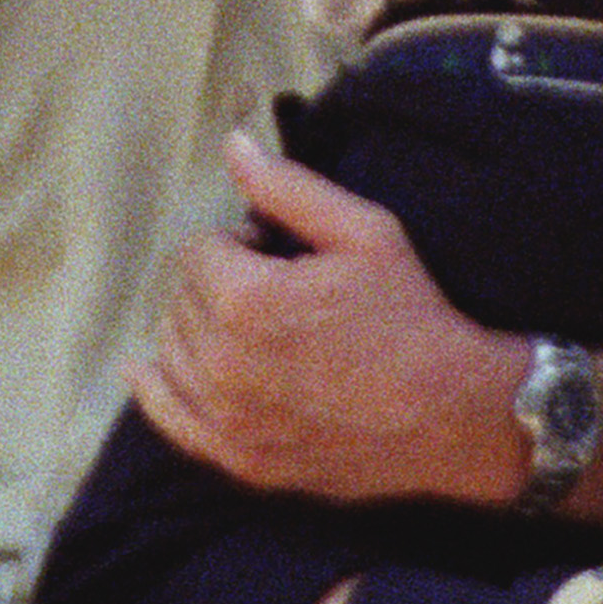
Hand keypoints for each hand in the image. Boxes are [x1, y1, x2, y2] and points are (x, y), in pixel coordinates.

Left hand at [135, 133, 520, 501]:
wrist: (455, 415)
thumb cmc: (413, 317)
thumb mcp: (365, 233)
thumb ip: (288, 188)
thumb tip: (233, 145)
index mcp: (246, 302)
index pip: (198, 251)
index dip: (238, 241)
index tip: (277, 251)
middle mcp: (223, 365)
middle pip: (181, 299)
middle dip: (217, 282)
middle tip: (275, 287)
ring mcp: (227, 419)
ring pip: (170, 350)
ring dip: (197, 328)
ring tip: (253, 325)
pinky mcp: (239, 459)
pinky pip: (169, 416)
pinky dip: (155, 387)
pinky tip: (147, 368)